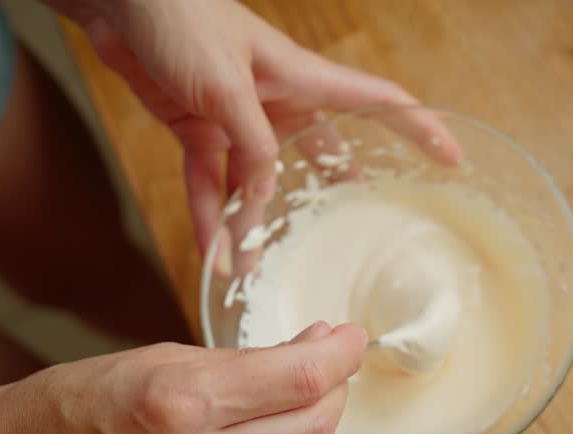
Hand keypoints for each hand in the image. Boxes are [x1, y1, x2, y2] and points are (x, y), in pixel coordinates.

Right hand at [0, 321, 364, 433]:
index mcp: (183, 399)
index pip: (301, 379)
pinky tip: (282, 431)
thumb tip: (314, 349)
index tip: (353, 337)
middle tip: (332, 359)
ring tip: (305, 392)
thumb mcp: (168, 356)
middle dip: (337, 387)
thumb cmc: (87, 396)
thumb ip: (247, 361)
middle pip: (315, 428)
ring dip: (320, 424)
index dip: (343, 354)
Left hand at [50, 0, 459, 250]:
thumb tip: (265, 196)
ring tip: (254, 267)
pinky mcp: (200, 128)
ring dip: (252, 222)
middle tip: (354, 229)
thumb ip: (251, 144)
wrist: (121, 2)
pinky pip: (208, 180)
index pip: (377, 101)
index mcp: (303, 78)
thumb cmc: (182, 20)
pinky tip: (209, 248)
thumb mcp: (225, 85)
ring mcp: (238, 118)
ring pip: (255, 180)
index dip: (419, 127)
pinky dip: (206, 212)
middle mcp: (278, 101)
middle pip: (321, 153)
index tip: (451, 158)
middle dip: (334, 191)